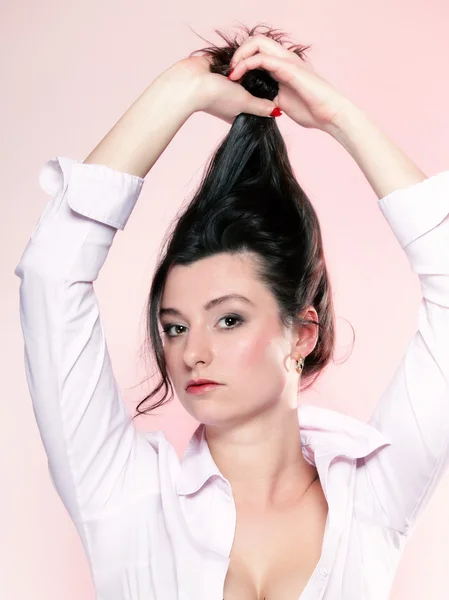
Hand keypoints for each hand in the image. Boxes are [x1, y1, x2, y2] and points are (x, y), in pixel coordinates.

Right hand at [170, 55, 278, 124]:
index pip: (255, 106)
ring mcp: (225, 84)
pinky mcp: (219, 69)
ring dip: (249, 69)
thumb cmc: (216, 96)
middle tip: (274, 74)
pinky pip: (234, 64)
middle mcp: (231, 99)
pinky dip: (240, 61)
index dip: (266, 100)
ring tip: (264, 62)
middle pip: (251, 90)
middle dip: (259, 82)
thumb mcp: (244, 102)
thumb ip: (260, 106)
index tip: (279, 92)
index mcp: (237, 112)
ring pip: (243, 76)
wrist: (191, 82)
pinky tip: (249, 55)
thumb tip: (276, 112)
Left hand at [227, 33, 353, 131]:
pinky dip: (246, 64)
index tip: (232, 77)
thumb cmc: (311, 110)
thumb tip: (256, 102)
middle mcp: (285, 58)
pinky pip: (262, 58)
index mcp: (283, 66)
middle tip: (230, 72)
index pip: (259, 51)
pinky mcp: (289, 68)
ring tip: (231, 73)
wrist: (330, 115)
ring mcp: (287, 61)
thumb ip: (270, 97)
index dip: (242, 59)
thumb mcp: (283, 103)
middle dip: (238, 53)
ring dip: (239, 55)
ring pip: (257, 43)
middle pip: (256, 41)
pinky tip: (237, 76)